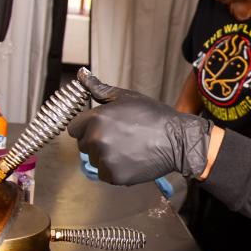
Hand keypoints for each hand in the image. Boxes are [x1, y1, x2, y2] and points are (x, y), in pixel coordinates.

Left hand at [67, 70, 211, 185]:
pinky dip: (114, 169)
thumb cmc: (153, 116)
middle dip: (96, 141)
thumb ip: (98, 88)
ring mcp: (105, 160)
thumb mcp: (125, 97)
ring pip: (94, 160)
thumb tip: (81, 74)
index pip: (74, 128)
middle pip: (83, 144)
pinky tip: (130, 158)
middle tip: (120, 136)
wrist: (177, 140)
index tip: (103, 127)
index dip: (87, 127)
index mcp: (95, 119)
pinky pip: (105, 173)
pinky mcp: (114, 176)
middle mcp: (96, 140)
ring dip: (105, 155)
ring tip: (127, 147)